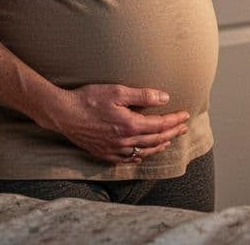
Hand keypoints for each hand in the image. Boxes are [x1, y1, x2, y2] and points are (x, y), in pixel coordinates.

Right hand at [46, 84, 189, 164]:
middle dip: (172, 133)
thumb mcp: (117, 91)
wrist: (63, 114)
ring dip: (159, 146)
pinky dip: (141, 155)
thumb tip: (165, 97)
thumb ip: (143, 96)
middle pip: (156, 140)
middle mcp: (125, 141)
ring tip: (169, 141)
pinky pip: (128, 158)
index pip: (160, 125)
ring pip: (144, 151)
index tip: (186, 116)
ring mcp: (114, 150)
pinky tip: (144, 152)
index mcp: (130, 125)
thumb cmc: (89, 99)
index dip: (175, 120)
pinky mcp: (104, 154)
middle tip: (184, 128)